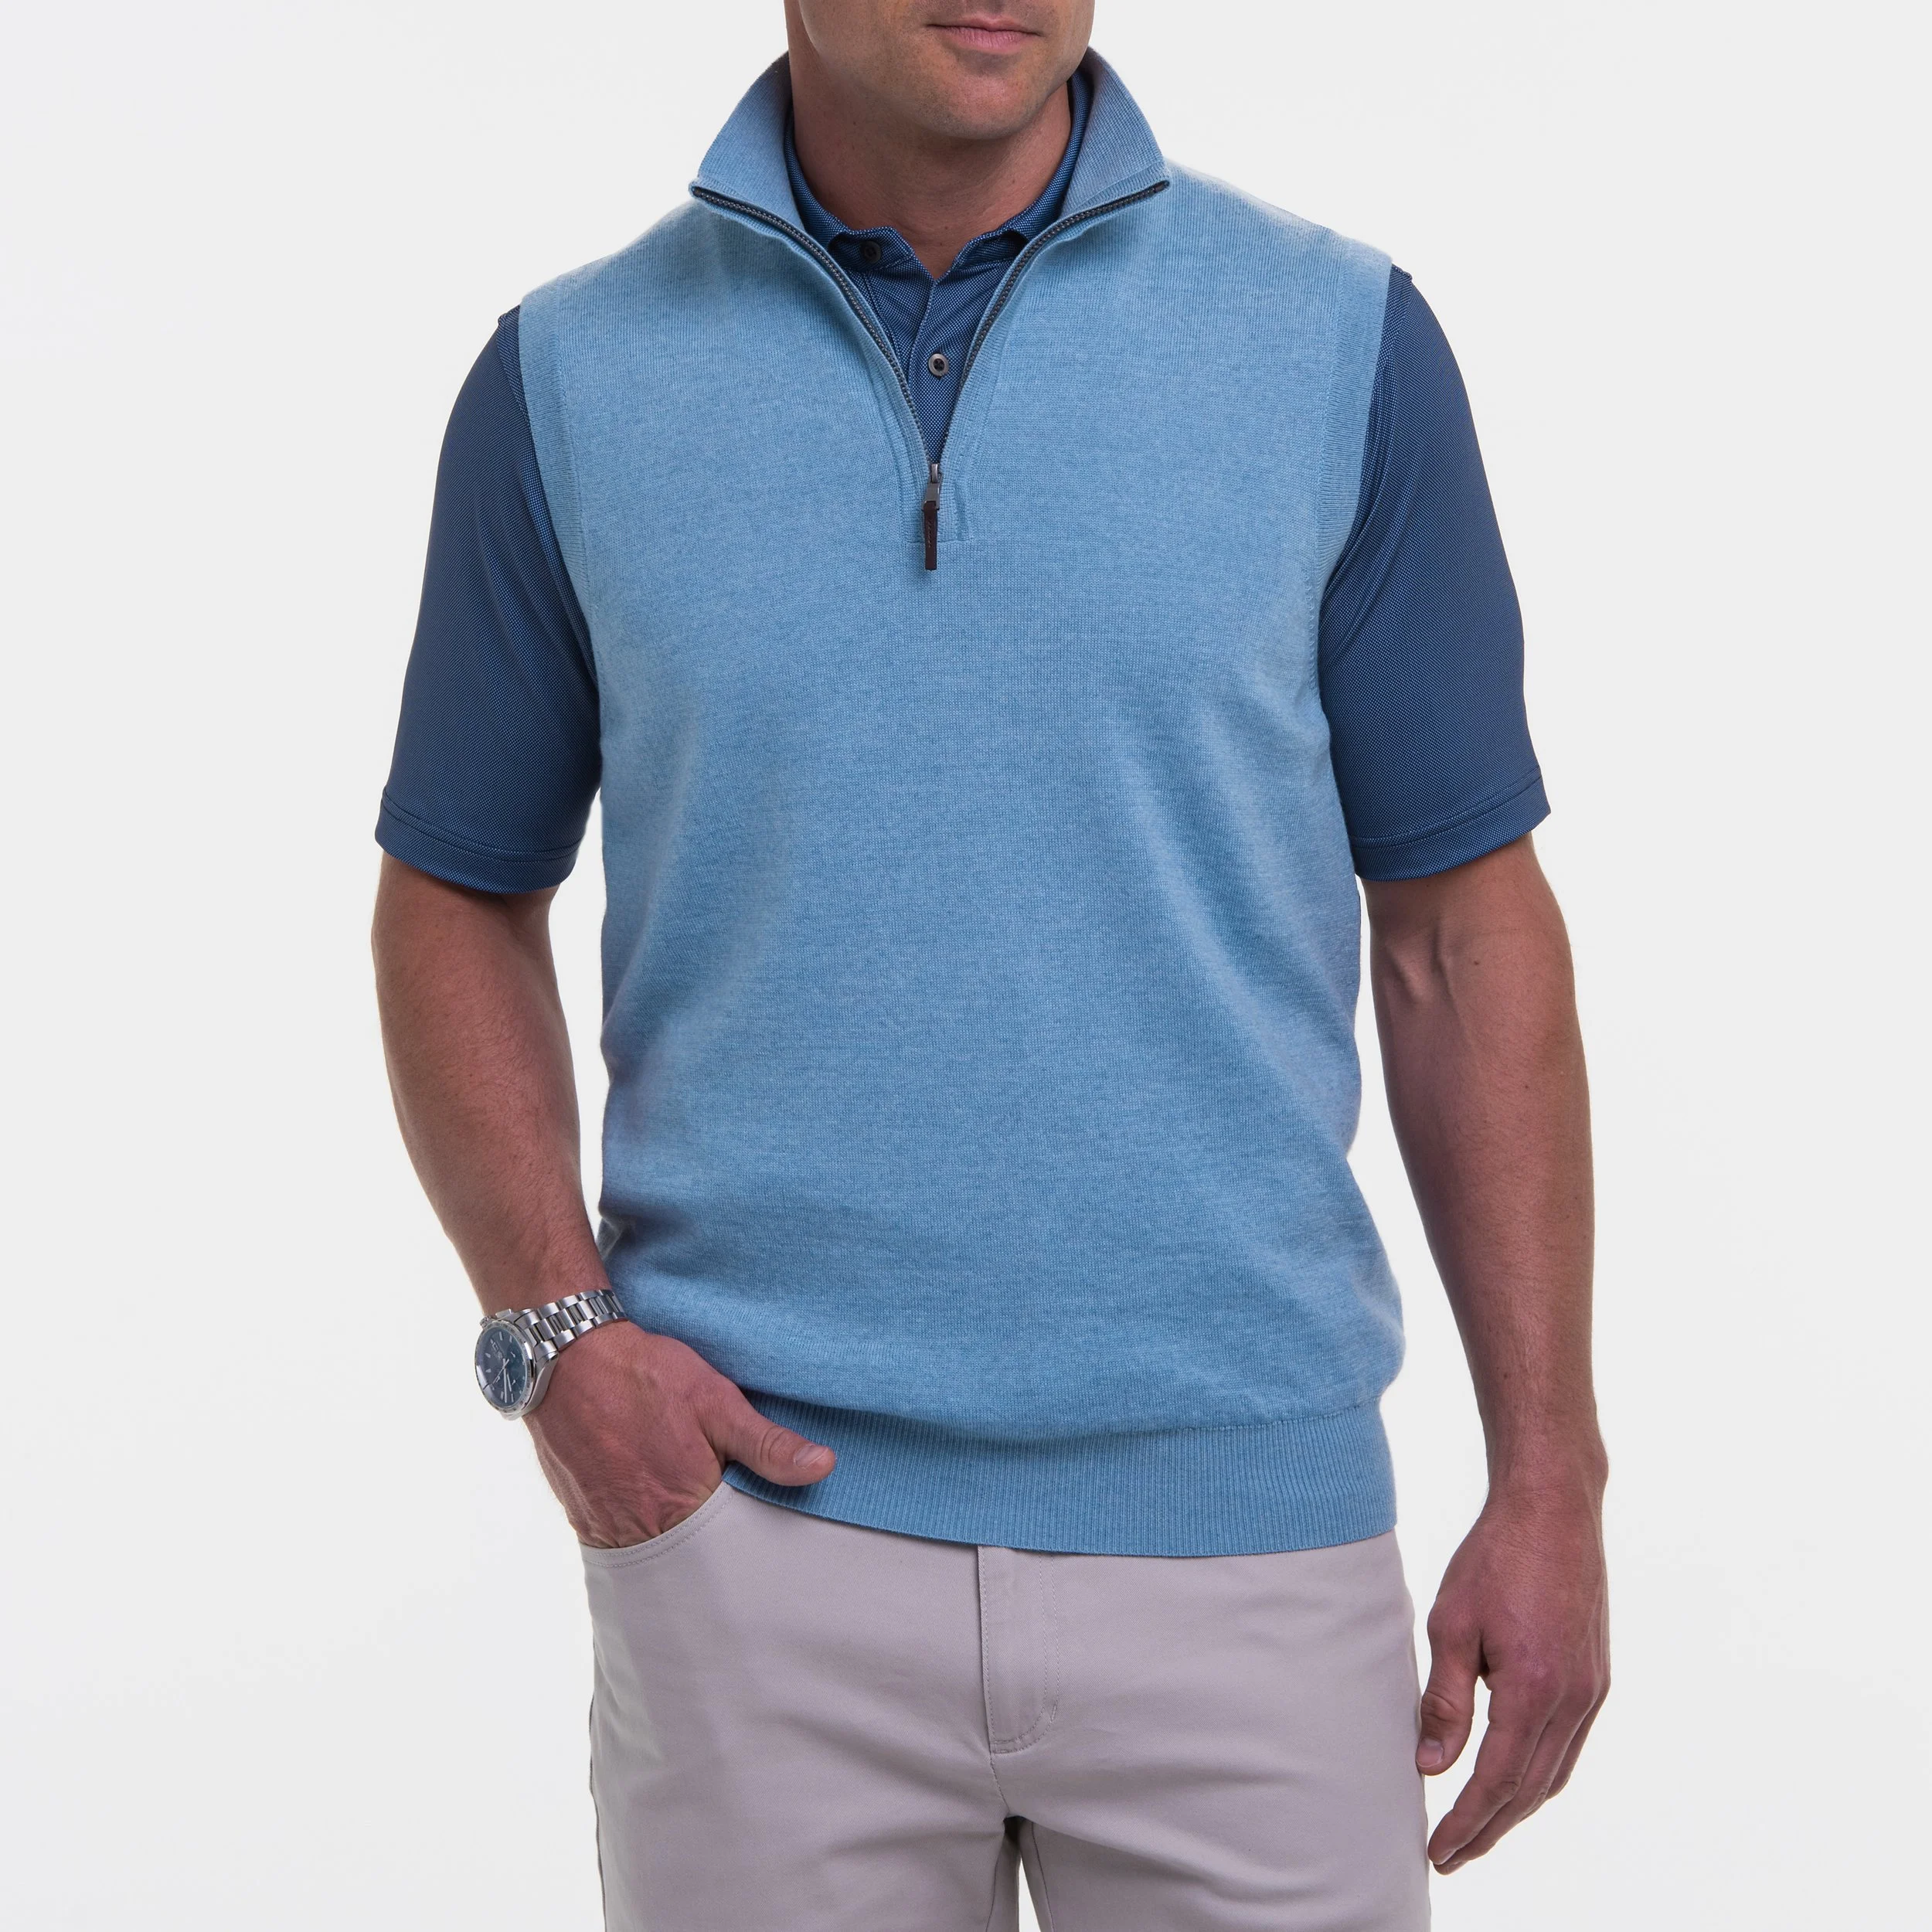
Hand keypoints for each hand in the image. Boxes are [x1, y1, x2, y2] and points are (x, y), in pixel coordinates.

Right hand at [524, 1318, 834, 1546]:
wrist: (565, 1358)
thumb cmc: (644, 1375)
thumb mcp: (715, 1400)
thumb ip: (767, 1444)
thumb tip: (823, 1467)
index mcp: (684, 1507)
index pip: (734, 1549)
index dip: (751, 1536)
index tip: (765, 1520)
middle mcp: (641, 1530)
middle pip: (693, 1559)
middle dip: (714, 1545)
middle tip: (728, 1515)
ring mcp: (606, 1529)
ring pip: (656, 1553)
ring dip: (677, 1538)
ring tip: (690, 1509)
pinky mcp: (583, 1519)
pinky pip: (621, 1542)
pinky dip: (643, 1530)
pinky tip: (653, 1503)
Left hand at [1417, 1479, 1609, 1872]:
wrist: (1553, 1509)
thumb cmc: (1495, 1558)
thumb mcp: (1452, 1624)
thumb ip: (1445, 1700)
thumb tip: (1432, 1766)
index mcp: (1534, 1689)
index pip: (1496, 1780)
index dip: (1465, 1822)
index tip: (1437, 1851)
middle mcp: (1573, 1699)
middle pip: (1528, 1790)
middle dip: (1489, 1829)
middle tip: (1451, 1855)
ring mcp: (1592, 1690)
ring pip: (1554, 1773)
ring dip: (1516, 1808)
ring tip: (1477, 1829)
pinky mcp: (1596, 1676)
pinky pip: (1568, 1746)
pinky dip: (1539, 1775)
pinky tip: (1514, 1780)